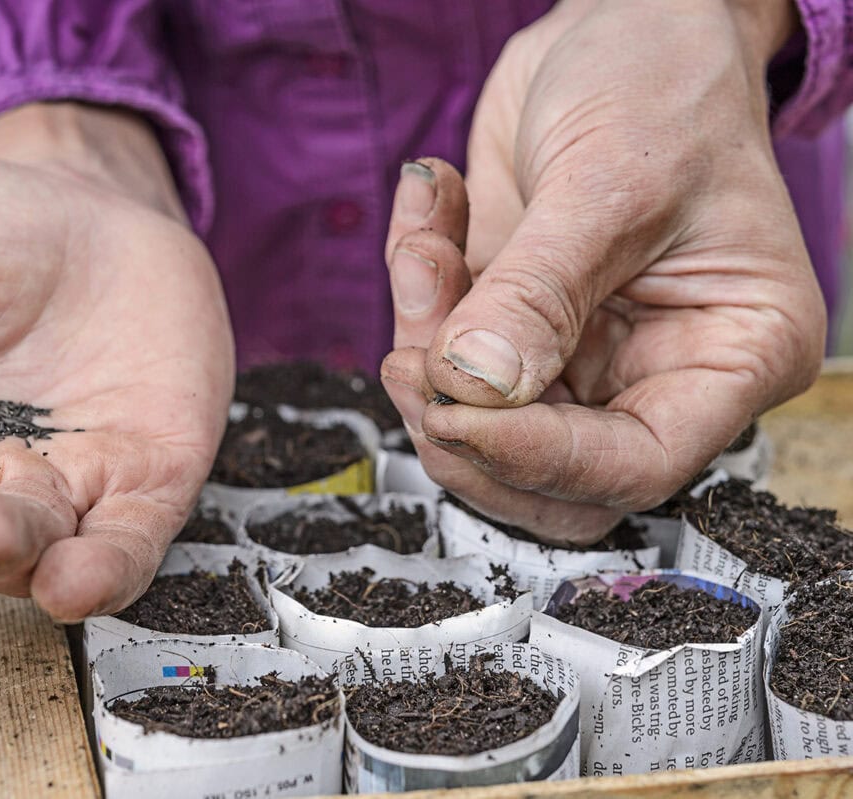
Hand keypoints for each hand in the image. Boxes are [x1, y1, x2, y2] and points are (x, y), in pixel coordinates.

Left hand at [381, 0, 822, 543]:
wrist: (623, 23)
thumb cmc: (665, 86)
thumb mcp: (611, 182)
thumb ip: (539, 292)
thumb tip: (475, 387)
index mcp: (728, 351)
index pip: (633, 464)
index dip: (536, 460)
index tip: (457, 414)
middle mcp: (653, 368)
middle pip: (546, 478)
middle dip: (464, 431)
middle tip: (412, 363)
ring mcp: (577, 352)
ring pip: (478, 424)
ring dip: (424, 348)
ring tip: (425, 250)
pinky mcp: (512, 322)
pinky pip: (439, 349)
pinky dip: (414, 289)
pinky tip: (431, 207)